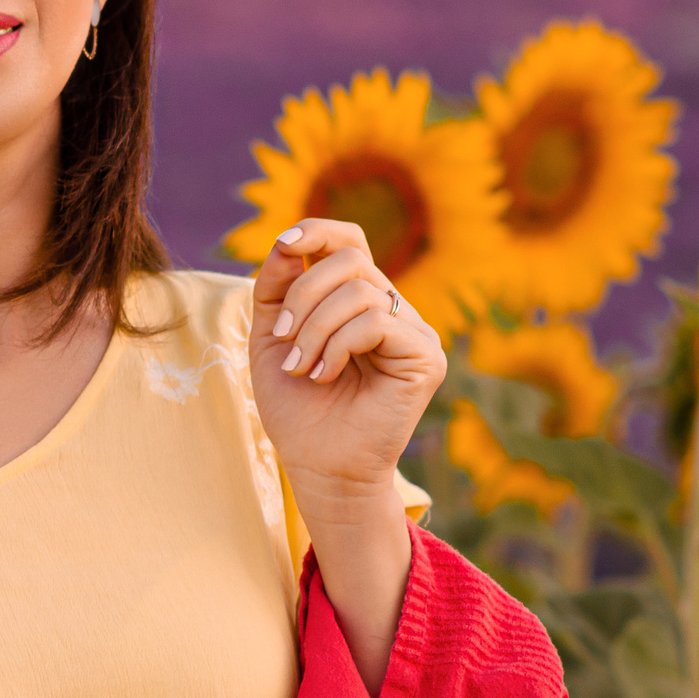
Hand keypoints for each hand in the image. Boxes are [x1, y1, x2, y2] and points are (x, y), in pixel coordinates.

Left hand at [250, 218, 446, 514]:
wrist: (318, 467)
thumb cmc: (296, 408)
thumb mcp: (272, 338)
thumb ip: (275, 288)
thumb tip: (286, 244)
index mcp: (358, 302)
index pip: (350, 241)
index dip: (318, 231)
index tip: (284, 245)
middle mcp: (392, 311)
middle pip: (350, 258)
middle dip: (303, 293)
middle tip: (284, 339)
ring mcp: (415, 332)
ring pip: (360, 290)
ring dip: (315, 328)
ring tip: (302, 367)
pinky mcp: (426, 357)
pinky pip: (376, 321)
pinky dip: (338, 345)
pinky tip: (324, 374)